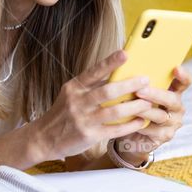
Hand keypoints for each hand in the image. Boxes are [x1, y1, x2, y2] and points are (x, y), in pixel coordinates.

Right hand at [28, 50, 152, 161]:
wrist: (44, 138)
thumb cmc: (62, 113)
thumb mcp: (70, 95)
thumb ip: (90, 86)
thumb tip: (115, 75)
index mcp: (74, 87)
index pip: (94, 71)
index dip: (110, 62)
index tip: (125, 53)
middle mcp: (78, 102)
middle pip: (108, 91)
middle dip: (130, 85)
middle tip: (145, 80)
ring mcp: (83, 119)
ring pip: (115, 111)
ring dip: (134, 106)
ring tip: (148, 103)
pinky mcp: (89, 135)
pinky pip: (115, 129)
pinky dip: (130, 125)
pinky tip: (140, 121)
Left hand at [114, 65, 191, 164]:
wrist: (131, 133)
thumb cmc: (134, 107)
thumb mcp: (138, 93)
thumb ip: (139, 82)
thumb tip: (125, 63)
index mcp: (173, 92)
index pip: (184, 82)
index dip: (183, 76)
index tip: (176, 68)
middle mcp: (176, 107)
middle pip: (172, 99)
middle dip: (155, 95)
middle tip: (139, 91)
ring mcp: (172, 123)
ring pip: (160, 116)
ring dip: (143, 111)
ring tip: (127, 106)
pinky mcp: (164, 136)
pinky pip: (152, 130)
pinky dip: (139, 125)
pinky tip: (128, 121)